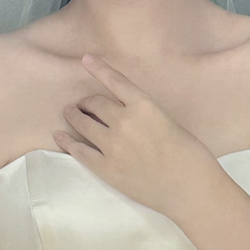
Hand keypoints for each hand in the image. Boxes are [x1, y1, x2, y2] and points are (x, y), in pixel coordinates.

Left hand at [55, 54, 216, 215]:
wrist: (190, 189)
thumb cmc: (190, 155)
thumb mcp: (169, 121)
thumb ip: (144, 114)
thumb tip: (125, 114)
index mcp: (144, 106)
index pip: (115, 81)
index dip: (98, 69)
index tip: (85, 60)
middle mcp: (124, 122)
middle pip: (95, 103)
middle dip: (86, 101)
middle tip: (82, 103)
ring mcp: (112, 146)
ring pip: (83, 124)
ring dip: (74, 116)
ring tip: (70, 113)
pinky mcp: (106, 169)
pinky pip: (79, 151)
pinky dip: (66, 142)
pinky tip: (59, 136)